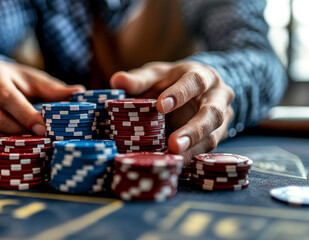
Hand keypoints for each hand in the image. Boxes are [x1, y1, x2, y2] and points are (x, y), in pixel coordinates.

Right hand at [0, 61, 84, 145]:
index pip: (7, 98)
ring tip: (30, 145)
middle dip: (22, 133)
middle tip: (42, 141)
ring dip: (11, 144)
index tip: (44, 129)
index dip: (26, 116)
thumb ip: (52, 88)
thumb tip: (79, 92)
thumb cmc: (10, 79)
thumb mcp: (30, 78)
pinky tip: (14, 148)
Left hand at [110, 61, 234, 162]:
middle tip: (173, 143)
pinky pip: (206, 149)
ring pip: (213, 135)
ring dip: (193, 149)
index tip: (161, 106)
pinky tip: (175, 164)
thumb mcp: (156, 76)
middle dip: (193, 130)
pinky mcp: (217, 136)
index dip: (180, 94)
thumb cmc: (171, 81)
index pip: (195, 82)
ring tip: (174, 158)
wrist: (194, 90)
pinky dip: (190, 157)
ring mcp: (222, 118)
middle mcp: (218, 97)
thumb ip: (139, 80)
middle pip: (212, 113)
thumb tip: (117, 80)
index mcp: (202, 75)